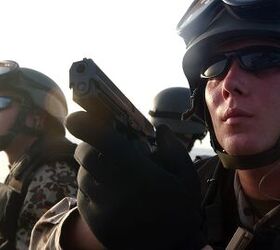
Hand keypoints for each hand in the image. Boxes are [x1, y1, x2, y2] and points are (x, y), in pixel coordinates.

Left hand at [66, 111, 205, 249]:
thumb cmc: (179, 210)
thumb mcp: (186, 178)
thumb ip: (173, 150)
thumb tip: (161, 129)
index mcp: (140, 176)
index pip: (104, 144)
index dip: (86, 126)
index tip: (75, 117)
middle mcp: (116, 192)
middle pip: (85, 156)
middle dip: (87, 144)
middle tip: (99, 144)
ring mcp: (102, 210)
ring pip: (82, 175)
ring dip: (90, 166)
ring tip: (109, 170)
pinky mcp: (95, 223)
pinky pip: (82, 195)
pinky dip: (90, 185)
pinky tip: (108, 189)